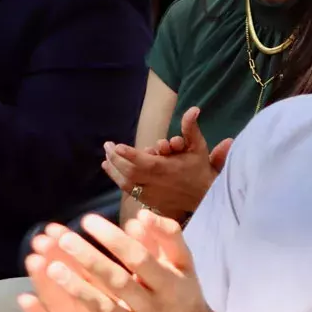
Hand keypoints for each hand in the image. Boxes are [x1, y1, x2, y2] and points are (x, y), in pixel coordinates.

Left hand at [19, 211, 237, 311]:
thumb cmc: (186, 297)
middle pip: (117, 281)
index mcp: (168, 283)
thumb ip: (168, 236)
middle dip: (89, 259)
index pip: (138, 257)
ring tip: (53, 269)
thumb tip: (141, 215)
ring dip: (78, 291)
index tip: (88, 221)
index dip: (113, 239)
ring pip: (105, 311)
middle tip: (63, 239)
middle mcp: (152, 307)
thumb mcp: (185, 265)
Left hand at [102, 106, 232, 221]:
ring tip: (105, 159)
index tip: (117, 146)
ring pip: (126, 183)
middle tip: (107, 146)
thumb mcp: (198, 147)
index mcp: (167, 168)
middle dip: (116, 159)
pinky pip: (129, 192)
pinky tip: (112, 171)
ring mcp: (151, 194)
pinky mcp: (149, 202)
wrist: (205, 197)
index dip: (130, 154)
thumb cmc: (200, 169)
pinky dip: (118, 180)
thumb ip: (191, 128)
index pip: (145, 162)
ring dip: (113, 170)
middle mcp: (156, 183)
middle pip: (130, 172)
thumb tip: (193, 109)